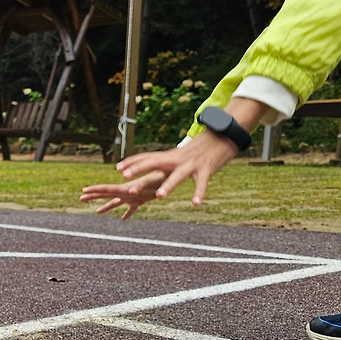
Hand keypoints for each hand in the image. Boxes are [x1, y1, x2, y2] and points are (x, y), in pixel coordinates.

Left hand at [80, 133, 237, 216]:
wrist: (222, 136)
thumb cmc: (198, 149)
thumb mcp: (179, 156)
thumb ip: (166, 162)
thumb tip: (154, 166)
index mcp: (170, 156)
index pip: (148, 157)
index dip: (133, 162)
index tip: (118, 168)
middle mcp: (177, 159)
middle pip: (156, 164)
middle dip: (141, 171)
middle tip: (128, 183)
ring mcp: (192, 164)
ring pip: (178, 176)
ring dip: (168, 186)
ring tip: (159, 196)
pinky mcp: (206, 170)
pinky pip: (201, 183)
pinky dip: (199, 193)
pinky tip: (195, 203)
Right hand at [80, 170, 167, 218]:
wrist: (173, 172)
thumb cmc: (163, 175)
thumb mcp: (152, 180)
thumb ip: (140, 185)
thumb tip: (129, 192)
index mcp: (127, 187)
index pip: (107, 189)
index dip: (94, 191)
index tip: (83, 191)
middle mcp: (127, 191)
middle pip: (107, 195)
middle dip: (94, 196)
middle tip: (81, 198)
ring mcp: (134, 196)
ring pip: (117, 202)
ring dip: (107, 206)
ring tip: (97, 211)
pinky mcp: (142, 199)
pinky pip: (132, 208)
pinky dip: (127, 214)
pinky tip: (123, 219)